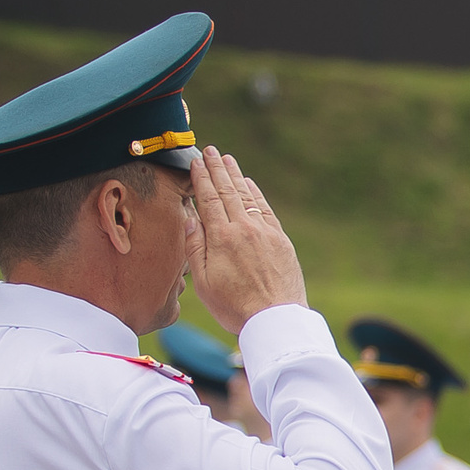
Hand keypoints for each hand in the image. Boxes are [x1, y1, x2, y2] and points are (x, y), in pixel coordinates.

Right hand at [186, 147, 306, 332]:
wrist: (275, 319)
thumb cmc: (235, 306)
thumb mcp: (204, 282)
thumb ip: (195, 246)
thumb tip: (189, 216)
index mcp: (222, 238)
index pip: (208, 199)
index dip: (201, 178)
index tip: (195, 163)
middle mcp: (245, 229)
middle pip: (227, 191)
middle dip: (217, 169)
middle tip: (210, 151)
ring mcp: (265, 232)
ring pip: (247, 196)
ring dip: (236, 176)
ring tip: (227, 160)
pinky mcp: (281, 240)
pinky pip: (266, 209)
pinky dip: (255, 194)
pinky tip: (249, 185)